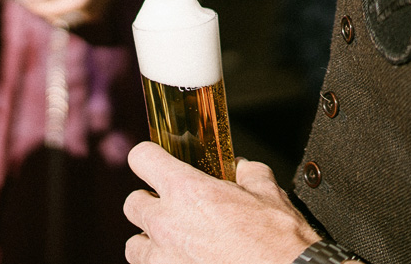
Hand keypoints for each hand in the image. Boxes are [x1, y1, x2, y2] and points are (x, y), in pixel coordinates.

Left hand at [19, 0, 131, 26]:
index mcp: (80, 2)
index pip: (50, 11)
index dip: (34, 6)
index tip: (21, 0)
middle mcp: (85, 14)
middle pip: (55, 18)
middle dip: (40, 9)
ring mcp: (90, 16)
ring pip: (62, 18)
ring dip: (49, 10)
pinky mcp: (92, 14)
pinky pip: (70, 15)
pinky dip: (59, 8)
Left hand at [123, 142, 320, 263]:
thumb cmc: (278, 240)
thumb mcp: (268, 192)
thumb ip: (247, 173)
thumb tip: (241, 167)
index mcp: (187, 191)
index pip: (141, 157)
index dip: (150, 157)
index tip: (156, 162)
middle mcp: (167, 223)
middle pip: (132, 203)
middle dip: (150, 203)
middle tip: (172, 209)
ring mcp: (164, 258)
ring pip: (134, 245)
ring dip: (150, 241)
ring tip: (174, 243)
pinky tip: (185, 261)